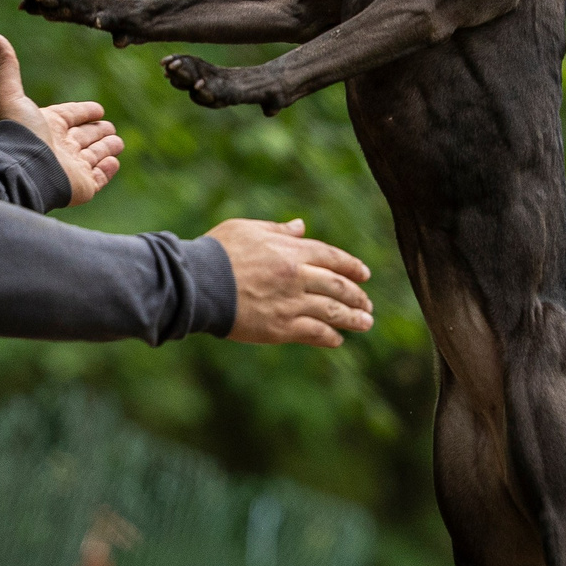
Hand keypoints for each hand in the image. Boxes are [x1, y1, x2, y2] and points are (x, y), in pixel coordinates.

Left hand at [0, 33, 123, 205]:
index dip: (83, 112)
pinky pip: (99, 177)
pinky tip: (113, 161)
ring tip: (118, 142)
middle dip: (97, 130)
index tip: (97, 109)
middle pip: (84, 136)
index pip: (70, 116)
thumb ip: (6, 66)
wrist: (25, 171)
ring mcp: (72, 168)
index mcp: (48, 126)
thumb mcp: (11, 94)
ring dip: (106, 148)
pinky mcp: (83, 186)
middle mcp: (60, 147)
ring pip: (94, 155)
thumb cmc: (20, 134)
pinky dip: (108, 169)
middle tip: (109, 126)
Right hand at [205, 218, 374, 346]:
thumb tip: (301, 226)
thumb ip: (278, 230)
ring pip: (332, 311)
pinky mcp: (280, 327)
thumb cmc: (217, 252)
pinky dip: (329, 336)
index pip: (332, 258)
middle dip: (357, 296)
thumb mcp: (248, 229)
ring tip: (365, 323)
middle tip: (367, 305)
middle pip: (338, 286)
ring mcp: (291, 303)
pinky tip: (337, 340)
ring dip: (353, 318)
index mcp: (291, 250)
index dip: (352, 267)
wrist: (198, 283)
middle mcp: (297, 276)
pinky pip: (313, 332)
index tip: (365, 275)